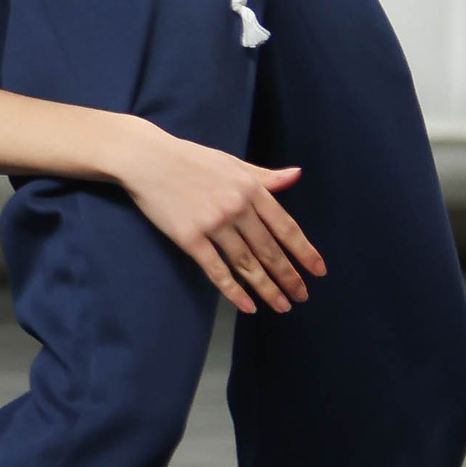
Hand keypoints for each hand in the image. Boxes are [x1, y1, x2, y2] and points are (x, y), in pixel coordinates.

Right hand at [116, 124, 325, 315]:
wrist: (147, 159)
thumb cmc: (190, 160)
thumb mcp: (233, 162)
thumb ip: (265, 175)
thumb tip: (296, 175)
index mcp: (251, 188)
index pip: (286, 227)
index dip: (304, 251)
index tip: (318, 271)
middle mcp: (237, 207)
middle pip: (269, 250)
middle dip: (289, 277)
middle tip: (302, 296)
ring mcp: (213, 224)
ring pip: (247, 264)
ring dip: (267, 288)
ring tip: (282, 306)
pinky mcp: (189, 238)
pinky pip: (216, 270)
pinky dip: (234, 291)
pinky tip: (248, 306)